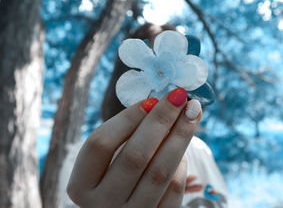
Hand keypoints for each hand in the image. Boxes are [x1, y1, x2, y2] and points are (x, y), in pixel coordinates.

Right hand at [67, 88, 201, 207]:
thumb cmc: (114, 179)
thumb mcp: (107, 162)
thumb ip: (125, 137)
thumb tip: (160, 104)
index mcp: (81, 185)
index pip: (100, 144)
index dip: (127, 118)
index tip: (151, 99)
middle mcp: (102, 204)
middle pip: (134, 156)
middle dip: (161, 120)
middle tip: (179, 95)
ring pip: (159, 172)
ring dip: (180, 136)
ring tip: (192, 111)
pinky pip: (174, 190)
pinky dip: (181, 164)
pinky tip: (183, 146)